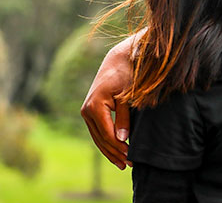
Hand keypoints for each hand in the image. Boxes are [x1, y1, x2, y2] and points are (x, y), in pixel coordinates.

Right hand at [80, 36, 134, 169]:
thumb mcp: (128, 96)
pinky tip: (116, 151)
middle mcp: (87, 110)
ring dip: (109, 151)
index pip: (107, 134)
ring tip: (123, 163)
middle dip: (115, 153)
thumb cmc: (126, 75)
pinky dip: (106, 142)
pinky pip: (98, 131)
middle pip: (101, 139)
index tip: (132, 157)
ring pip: (97, 137)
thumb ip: (124, 117)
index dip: (119, 148)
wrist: (118, 60)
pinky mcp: (91, 111)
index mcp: (95, 106)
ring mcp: (87, 111)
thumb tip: (123, 138)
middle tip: (130, 165)